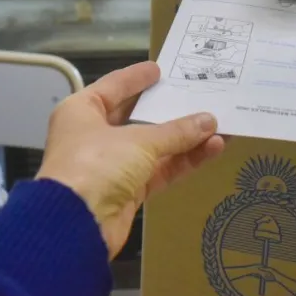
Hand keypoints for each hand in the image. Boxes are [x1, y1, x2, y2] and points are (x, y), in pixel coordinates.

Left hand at [37, 61, 224, 258]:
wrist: (76, 225)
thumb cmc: (96, 165)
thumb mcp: (138, 141)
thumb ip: (176, 131)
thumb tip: (210, 121)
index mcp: (81, 111)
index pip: (112, 86)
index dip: (136, 78)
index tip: (160, 69)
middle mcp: (93, 135)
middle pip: (135, 117)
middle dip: (168, 110)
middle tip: (198, 96)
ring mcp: (110, 165)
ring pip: (152, 146)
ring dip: (184, 138)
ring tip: (219, 125)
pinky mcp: (127, 191)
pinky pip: (159, 170)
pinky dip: (183, 161)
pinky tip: (212, 149)